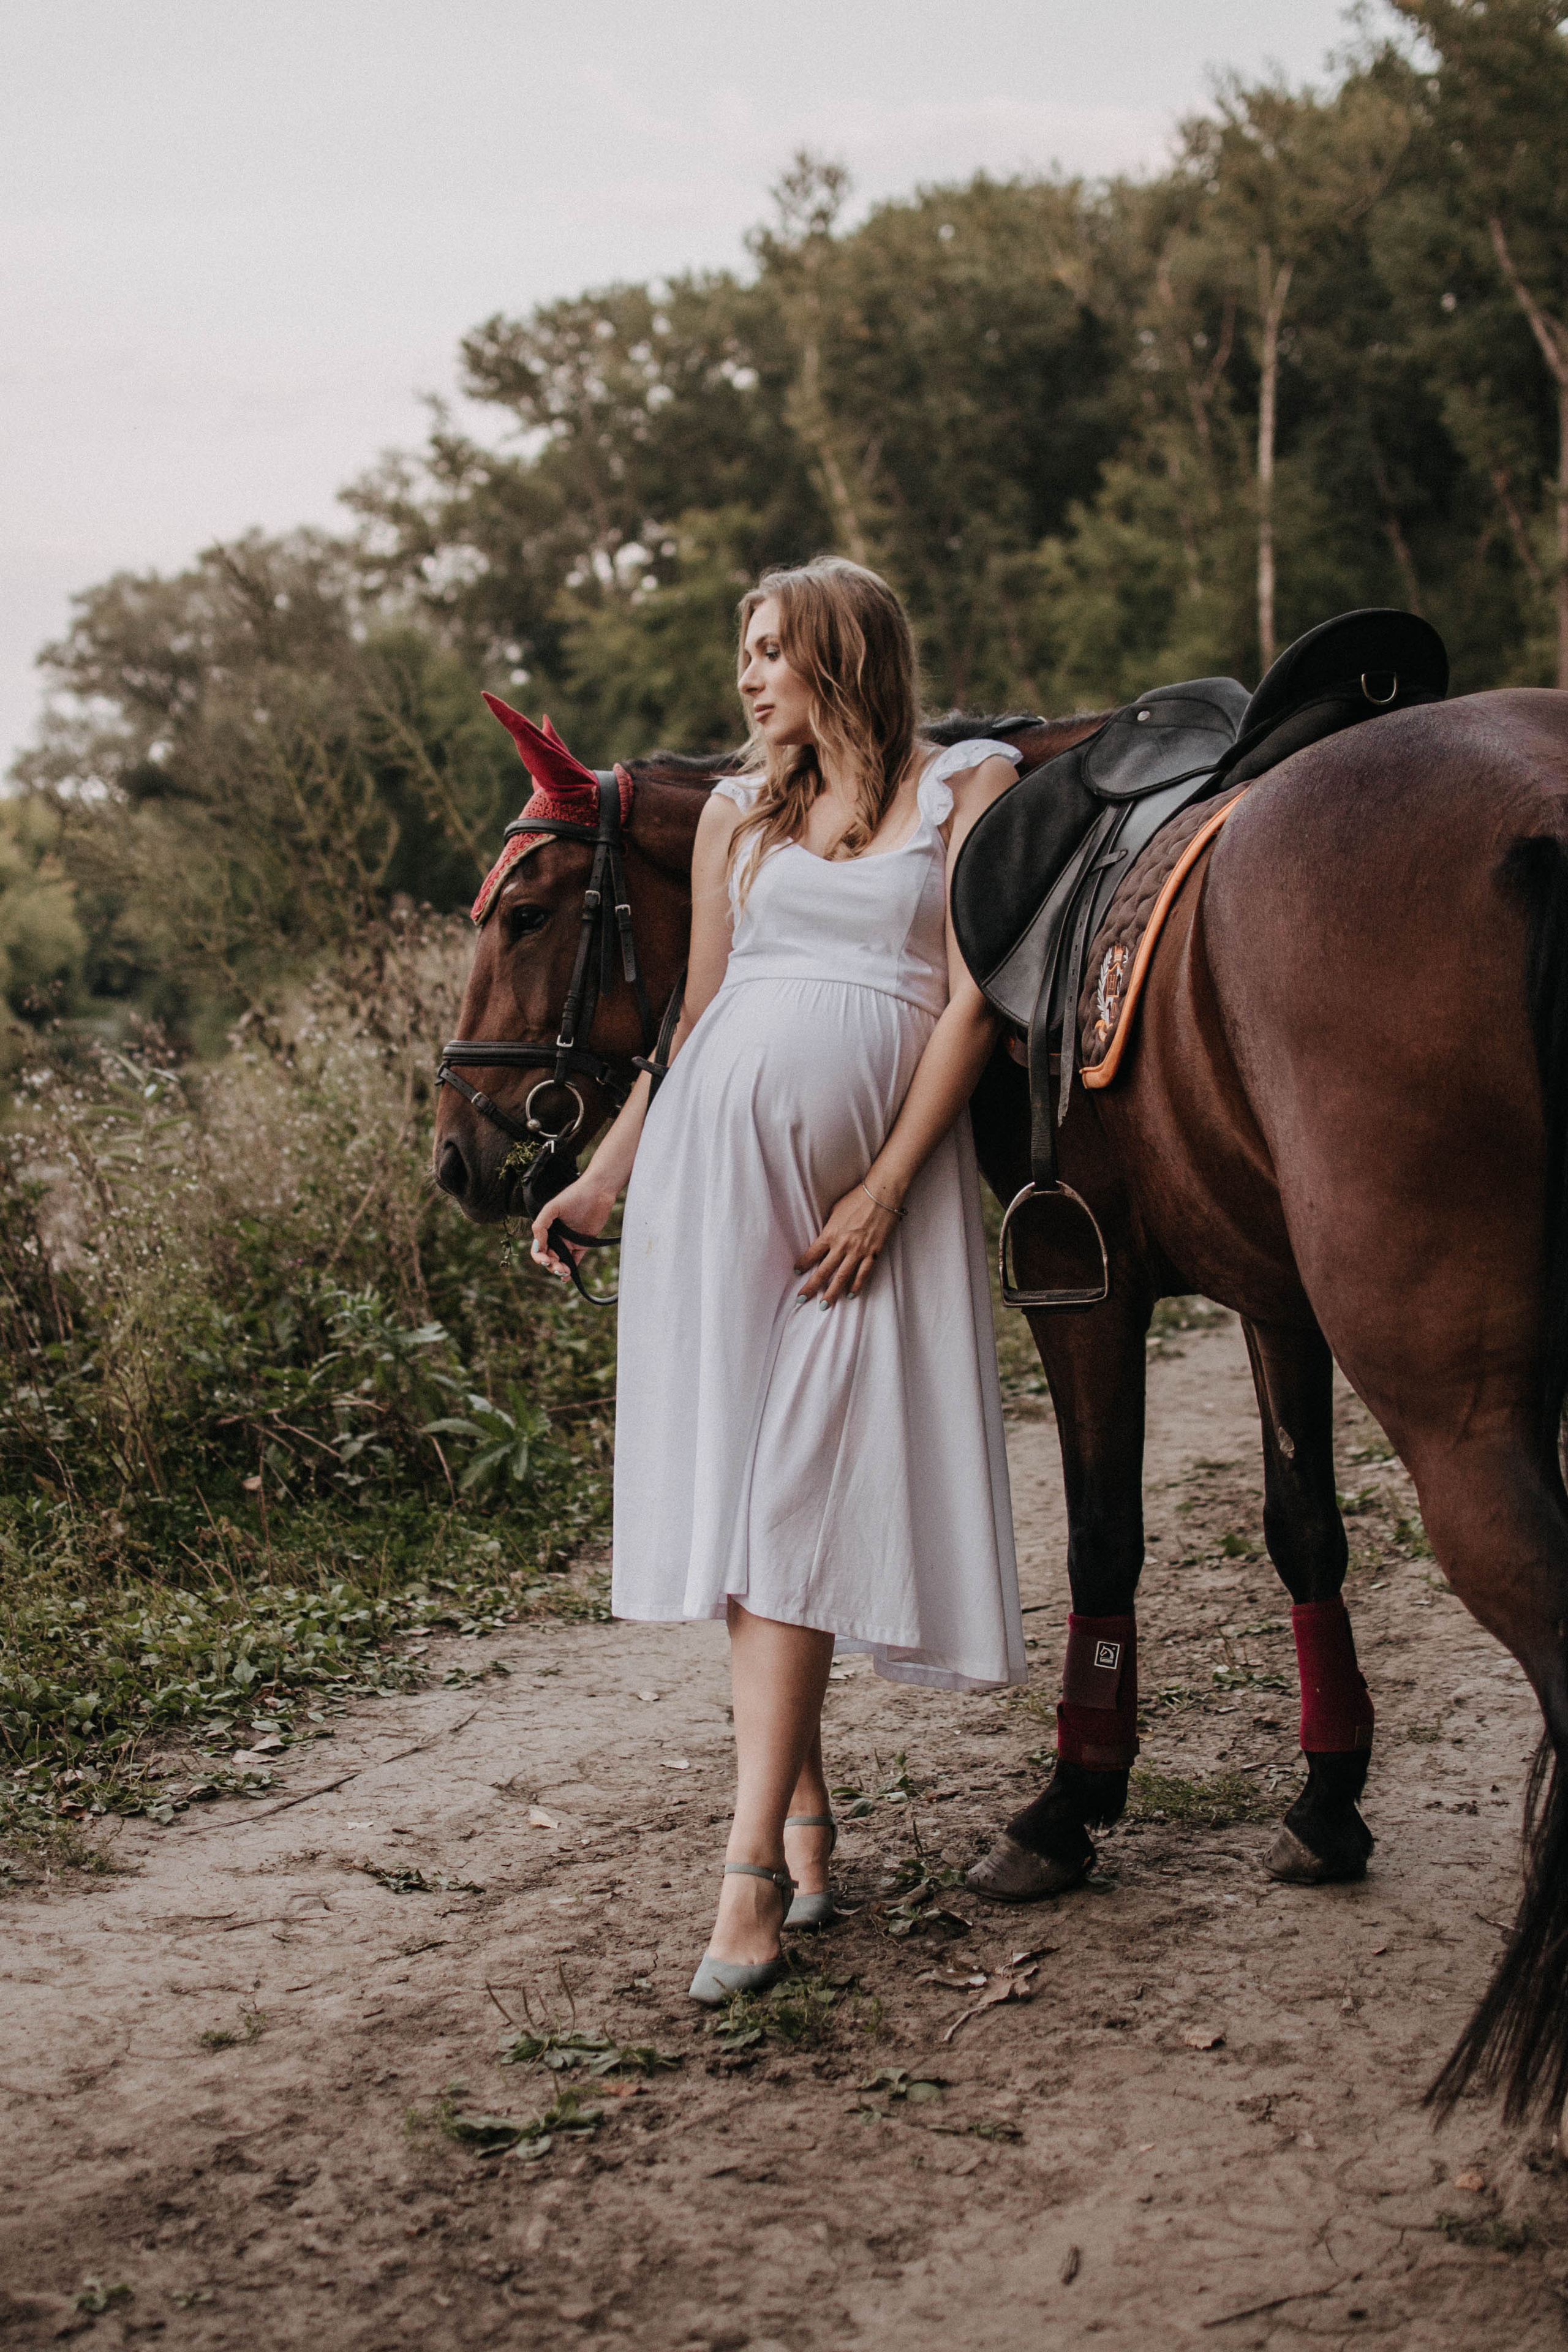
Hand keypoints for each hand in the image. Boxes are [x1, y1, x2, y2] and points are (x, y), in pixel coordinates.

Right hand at [530, 1173, 616, 1281]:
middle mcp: (557, 1236)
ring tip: (564, 1272)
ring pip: (561, 1261)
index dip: (539, 1257)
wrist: (597, 1191)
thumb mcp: (552, 1208)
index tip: (546, 1260)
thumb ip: (541, 1225)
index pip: (538, 1248)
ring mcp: (570, 1240)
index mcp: (547, 1229)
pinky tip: (569, 1276)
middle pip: (549, 1257)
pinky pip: (576, 1259)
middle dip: (551, 1265)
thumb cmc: (574, 1196)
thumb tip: (538, 1246)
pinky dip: (572, 1269)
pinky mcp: (583, 1243)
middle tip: (559, 1268)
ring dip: (560, 1270)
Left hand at [795, 1181, 900, 1305]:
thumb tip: (826, 1237)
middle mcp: (842, 1246)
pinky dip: (857, 1285)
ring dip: (832, 1293)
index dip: (803, 1264)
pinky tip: (851, 1295)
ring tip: (825, 1306)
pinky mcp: (873, 1253)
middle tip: (802, 1299)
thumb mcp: (835, 1211)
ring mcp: (859, 1251)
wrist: (881, 1195)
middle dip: (811, 1287)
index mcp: (830, 1234)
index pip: (812, 1254)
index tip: (796, 1272)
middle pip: (823, 1271)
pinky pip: (864, 1274)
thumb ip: (830, 1227)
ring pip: (842, 1277)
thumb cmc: (857, 1199)